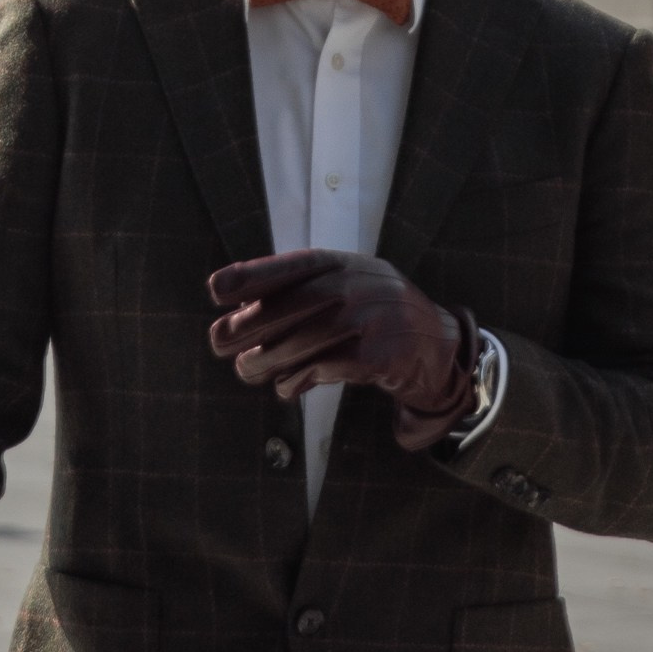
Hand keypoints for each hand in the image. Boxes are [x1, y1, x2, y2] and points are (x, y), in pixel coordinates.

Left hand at [209, 249, 480, 452]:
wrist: (437, 346)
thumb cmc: (375, 317)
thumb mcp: (346, 291)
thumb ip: (303, 296)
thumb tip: (239, 318)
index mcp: (345, 264)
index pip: (293, 265)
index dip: (252, 276)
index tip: (215, 289)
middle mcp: (359, 285)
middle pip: (295, 303)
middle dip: (250, 323)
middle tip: (217, 342)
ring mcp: (373, 319)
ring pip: (307, 339)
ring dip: (269, 359)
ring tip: (246, 370)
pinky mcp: (381, 355)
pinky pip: (328, 367)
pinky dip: (300, 379)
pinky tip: (286, 387)